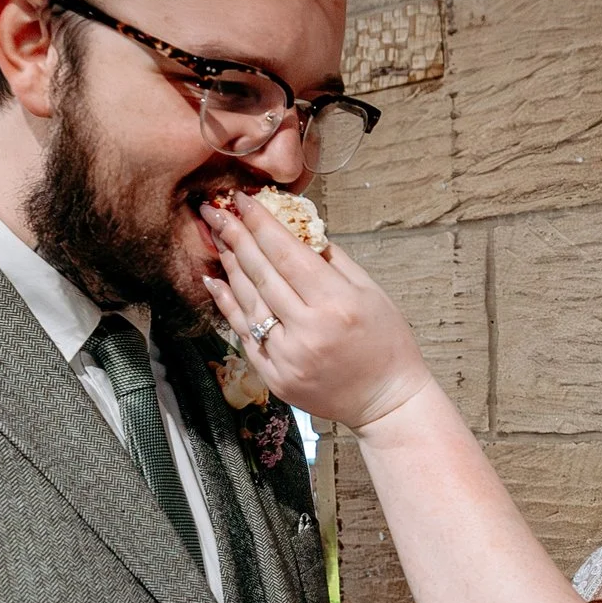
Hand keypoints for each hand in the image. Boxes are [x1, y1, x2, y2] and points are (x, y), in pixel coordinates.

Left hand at [200, 193, 435, 430]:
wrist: (387, 402)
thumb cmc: (386, 343)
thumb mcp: (372, 291)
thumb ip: (333, 259)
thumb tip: (297, 229)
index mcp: (336, 304)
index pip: (287, 254)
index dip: (261, 224)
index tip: (242, 200)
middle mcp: (308, 331)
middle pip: (262, 274)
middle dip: (236, 237)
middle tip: (216, 211)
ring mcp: (288, 358)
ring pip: (248, 302)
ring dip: (229, 267)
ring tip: (217, 239)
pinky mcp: (275, 378)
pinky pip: (243, 335)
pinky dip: (228, 305)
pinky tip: (215, 281)